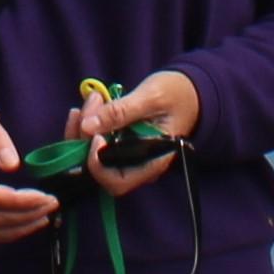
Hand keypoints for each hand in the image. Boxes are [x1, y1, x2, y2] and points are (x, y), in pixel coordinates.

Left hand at [72, 69, 201, 194]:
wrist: (189, 92)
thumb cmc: (177, 94)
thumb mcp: (151, 97)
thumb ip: (121, 111)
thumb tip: (87, 126)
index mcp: (152, 161)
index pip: (116, 181)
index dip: (98, 164)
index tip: (96, 134)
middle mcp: (136, 166)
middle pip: (98, 170)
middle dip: (84, 140)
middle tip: (91, 104)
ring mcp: (126, 157)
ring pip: (91, 156)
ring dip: (83, 129)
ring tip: (94, 98)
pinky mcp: (119, 145)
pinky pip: (95, 143)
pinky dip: (88, 125)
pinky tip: (93, 103)